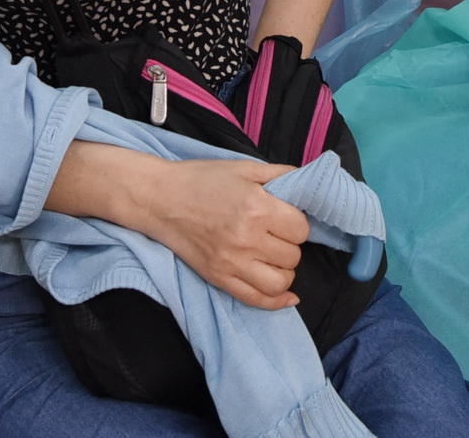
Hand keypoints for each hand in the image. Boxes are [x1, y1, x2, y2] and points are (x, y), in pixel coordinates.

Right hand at [132, 159, 308, 309]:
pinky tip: (286, 296)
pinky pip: (256, 299)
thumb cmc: (202, 179)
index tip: (287, 217)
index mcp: (257, 208)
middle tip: (278, 234)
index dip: (298, 223)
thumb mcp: (244, 168)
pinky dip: (277, 301)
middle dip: (290, 244)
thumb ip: (281, 175)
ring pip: (280, 282)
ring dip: (285, 271)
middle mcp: (247, 239)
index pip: (301, 229)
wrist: (160, 199)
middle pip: (293, 256)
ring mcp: (232, 263)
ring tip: (275, 257)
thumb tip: (308, 185)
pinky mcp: (219, 278)